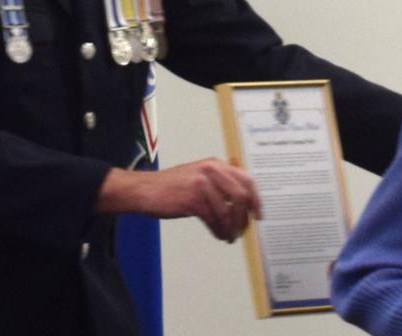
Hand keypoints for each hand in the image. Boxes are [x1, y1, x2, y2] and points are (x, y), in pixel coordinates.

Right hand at [96, 158, 262, 242]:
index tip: (258, 214)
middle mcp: (212, 171)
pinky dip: (220, 231)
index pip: (246, 180)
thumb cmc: (171, 186)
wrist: (143, 189)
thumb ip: (219, 182)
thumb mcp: (198, 175)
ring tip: (229, 237)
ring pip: (228, 211)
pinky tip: (219, 235)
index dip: (256, 199)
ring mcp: (202, 185)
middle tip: (243, 230)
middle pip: (241, 196)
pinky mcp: (192, 200)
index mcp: (216, 164)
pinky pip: (214, 219)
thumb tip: (241, 204)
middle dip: (245, 217)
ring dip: (232, 228)